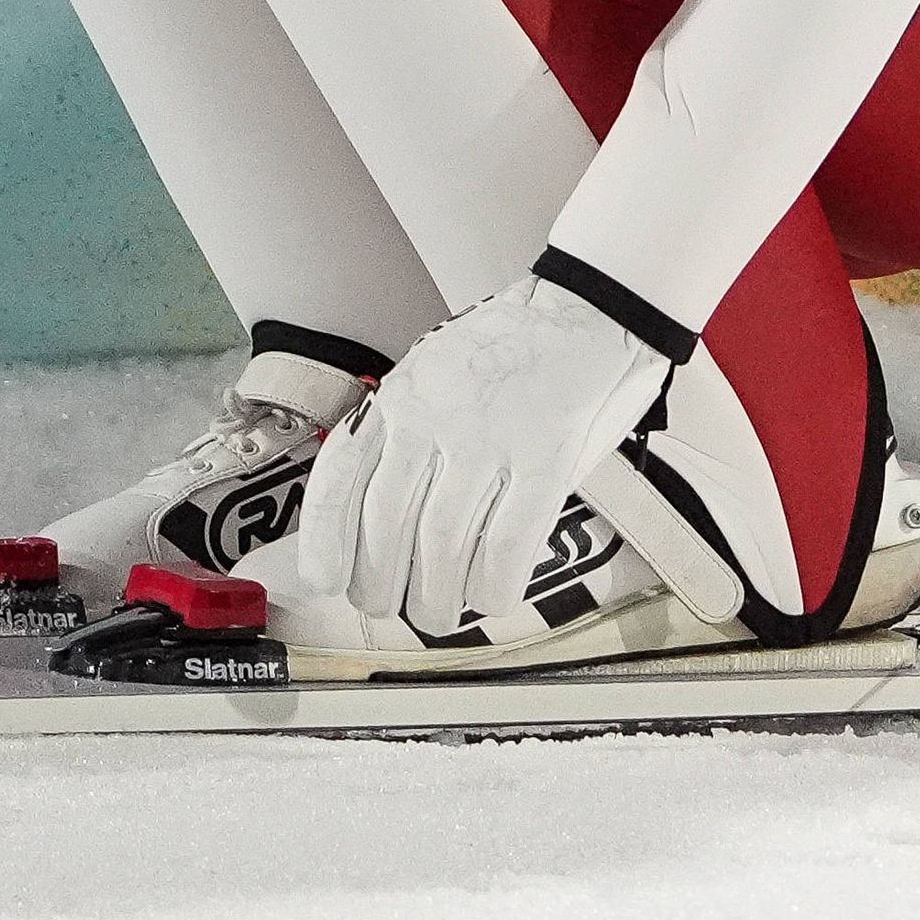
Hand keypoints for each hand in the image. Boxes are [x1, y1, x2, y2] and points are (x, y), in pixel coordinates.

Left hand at [304, 276, 669, 636]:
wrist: (593, 304)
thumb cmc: (516, 349)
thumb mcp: (436, 373)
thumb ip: (406, 434)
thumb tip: (377, 520)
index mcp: (400, 396)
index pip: (340, 480)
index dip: (326, 543)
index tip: (327, 580)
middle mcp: (434, 417)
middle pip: (386, 526)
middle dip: (380, 584)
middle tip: (390, 605)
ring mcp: (490, 437)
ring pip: (443, 546)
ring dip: (436, 599)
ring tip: (440, 614)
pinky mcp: (546, 458)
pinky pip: (507, 545)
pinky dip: (493, 587)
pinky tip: (491, 597)